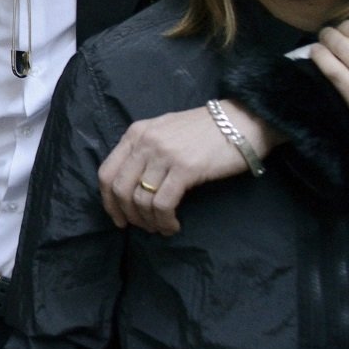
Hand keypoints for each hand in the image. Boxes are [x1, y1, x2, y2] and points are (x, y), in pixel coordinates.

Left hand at [99, 101, 277, 235]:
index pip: (106, 172)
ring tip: (162, 227)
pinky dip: (164, 220)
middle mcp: (144, 142)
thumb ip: (144, 151)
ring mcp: (163, 154)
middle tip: (143, 227)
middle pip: (120, 189)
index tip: (118, 218)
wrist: (242, 121)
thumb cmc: (205, 130)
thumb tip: (131, 186)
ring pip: (140, 199)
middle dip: (128, 214)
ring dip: (149, 221)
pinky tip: (173, 225)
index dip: (108, 201)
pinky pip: (162, 203)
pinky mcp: (184, 168)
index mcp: (135, 133)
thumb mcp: (165, 132)